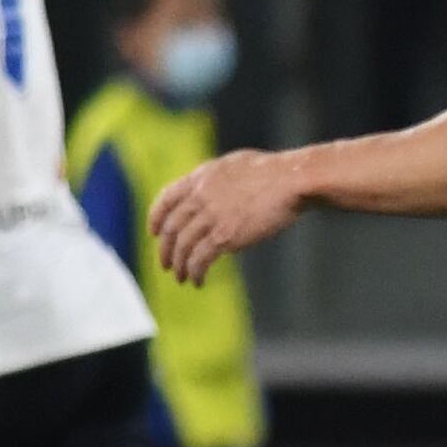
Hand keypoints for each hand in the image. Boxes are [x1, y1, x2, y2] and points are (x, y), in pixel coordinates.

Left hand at [151, 150, 306, 282]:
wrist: (292, 180)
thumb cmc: (274, 172)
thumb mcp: (234, 166)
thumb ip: (216, 180)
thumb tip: (210, 194)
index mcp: (201, 177)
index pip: (166, 199)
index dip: (156, 218)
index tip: (153, 233)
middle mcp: (200, 196)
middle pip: (171, 228)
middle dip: (165, 250)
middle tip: (166, 264)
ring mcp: (211, 216)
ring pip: (183, 246)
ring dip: (180, 266)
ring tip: (182, 278)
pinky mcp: (225, 235)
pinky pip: (200, 259)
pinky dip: (196, 273)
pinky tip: (198, 281)